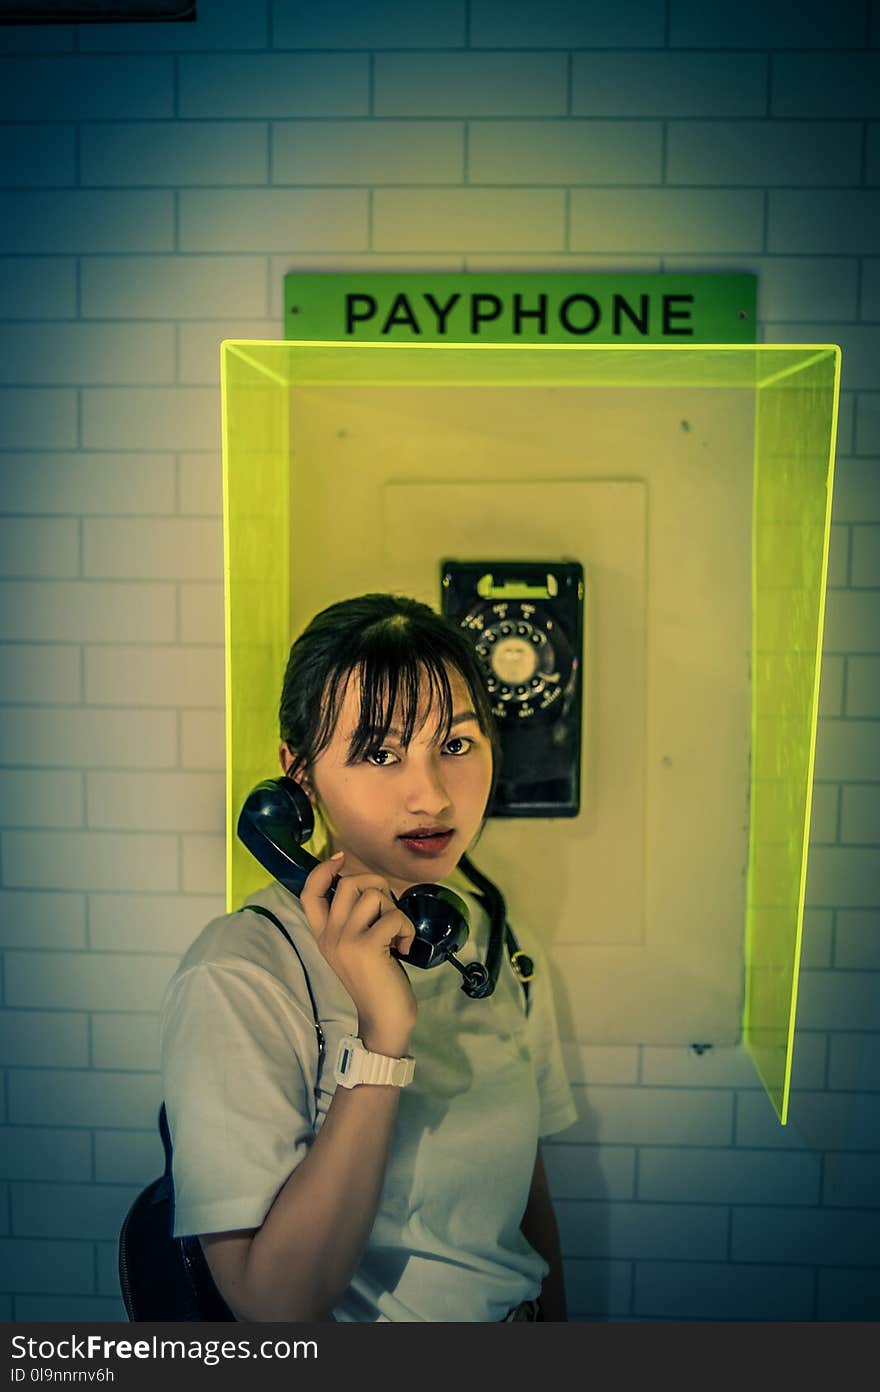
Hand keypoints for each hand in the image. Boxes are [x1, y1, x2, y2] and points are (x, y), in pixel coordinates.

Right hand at [300, 853, 416, 1054]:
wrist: (383, 1019)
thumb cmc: (376, 980)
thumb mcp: (355, 947)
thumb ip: (353, 920)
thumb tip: (368, 885)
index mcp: (323, 935)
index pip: (309, 893)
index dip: (323, 869)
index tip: (341, 859)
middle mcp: (330, 935)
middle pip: (349, 883)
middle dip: (377, 886)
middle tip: (388, 911)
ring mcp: (346, 940)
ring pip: (374, 895)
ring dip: (394, 909)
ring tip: (397, 934)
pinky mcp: (367, 946)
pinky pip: (394, 916)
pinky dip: (407, 929)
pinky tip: (405, 949)